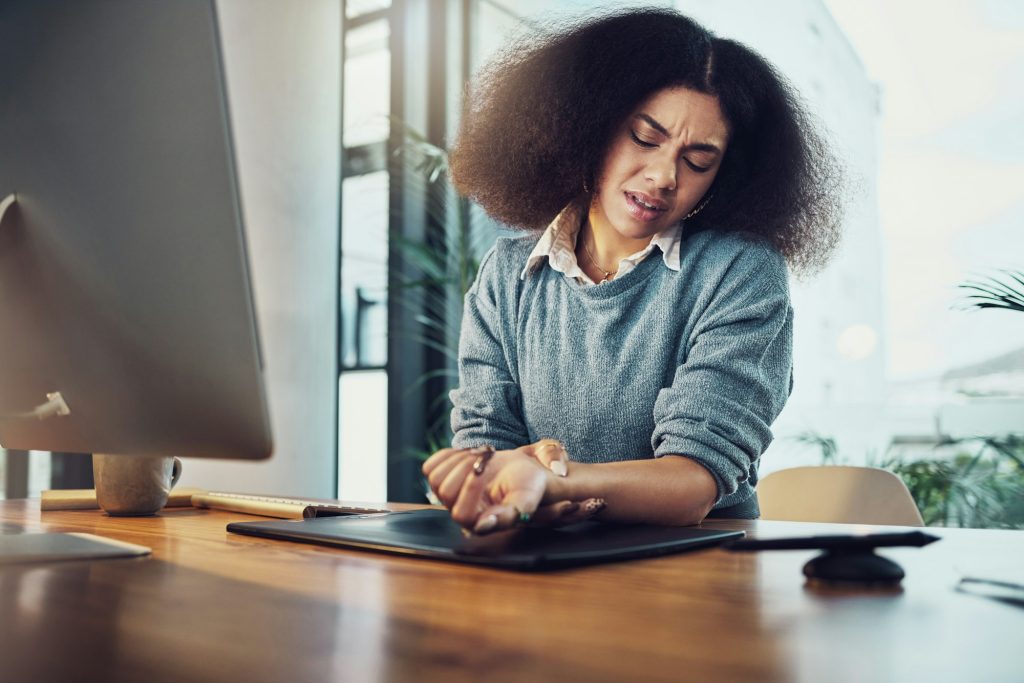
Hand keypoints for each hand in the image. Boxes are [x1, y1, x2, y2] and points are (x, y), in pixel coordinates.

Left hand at [423, 444, 603, 533]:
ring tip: (483, 457)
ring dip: (459, 460)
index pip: (462, 513)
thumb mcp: (527, 497)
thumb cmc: (528, 486)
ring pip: (436, 478)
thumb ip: (512, 513)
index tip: (481, 470)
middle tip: (488, 457)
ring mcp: (449, 499)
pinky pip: (431, 467)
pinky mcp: (441, 481)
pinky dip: (447, 456)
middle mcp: (462, 515)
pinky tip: (467, 456)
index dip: (468, 491)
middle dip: (468, 468)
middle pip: (446, 491)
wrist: (519, 471)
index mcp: (480, 522)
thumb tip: (483, 526)